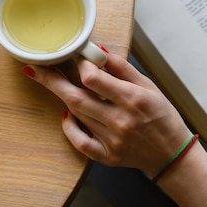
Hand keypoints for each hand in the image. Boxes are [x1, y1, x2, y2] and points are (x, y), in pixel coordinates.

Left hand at [23, 53, 206, 206]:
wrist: (172, 153)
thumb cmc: (162, 116)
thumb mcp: (149, 86)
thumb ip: (122, 68)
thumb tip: (98, 50)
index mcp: (132, 99)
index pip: (94, 79)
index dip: (80, 66)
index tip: (77, 58)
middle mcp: (120, 120)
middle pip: (76, 97)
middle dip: (51, 80)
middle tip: (35, 68)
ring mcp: (111, 140)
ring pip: (76, 114)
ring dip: (62, 97)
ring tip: (53, 82)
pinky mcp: (106, 155)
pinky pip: (79, 141)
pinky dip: (68, 127)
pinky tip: (65, 114)